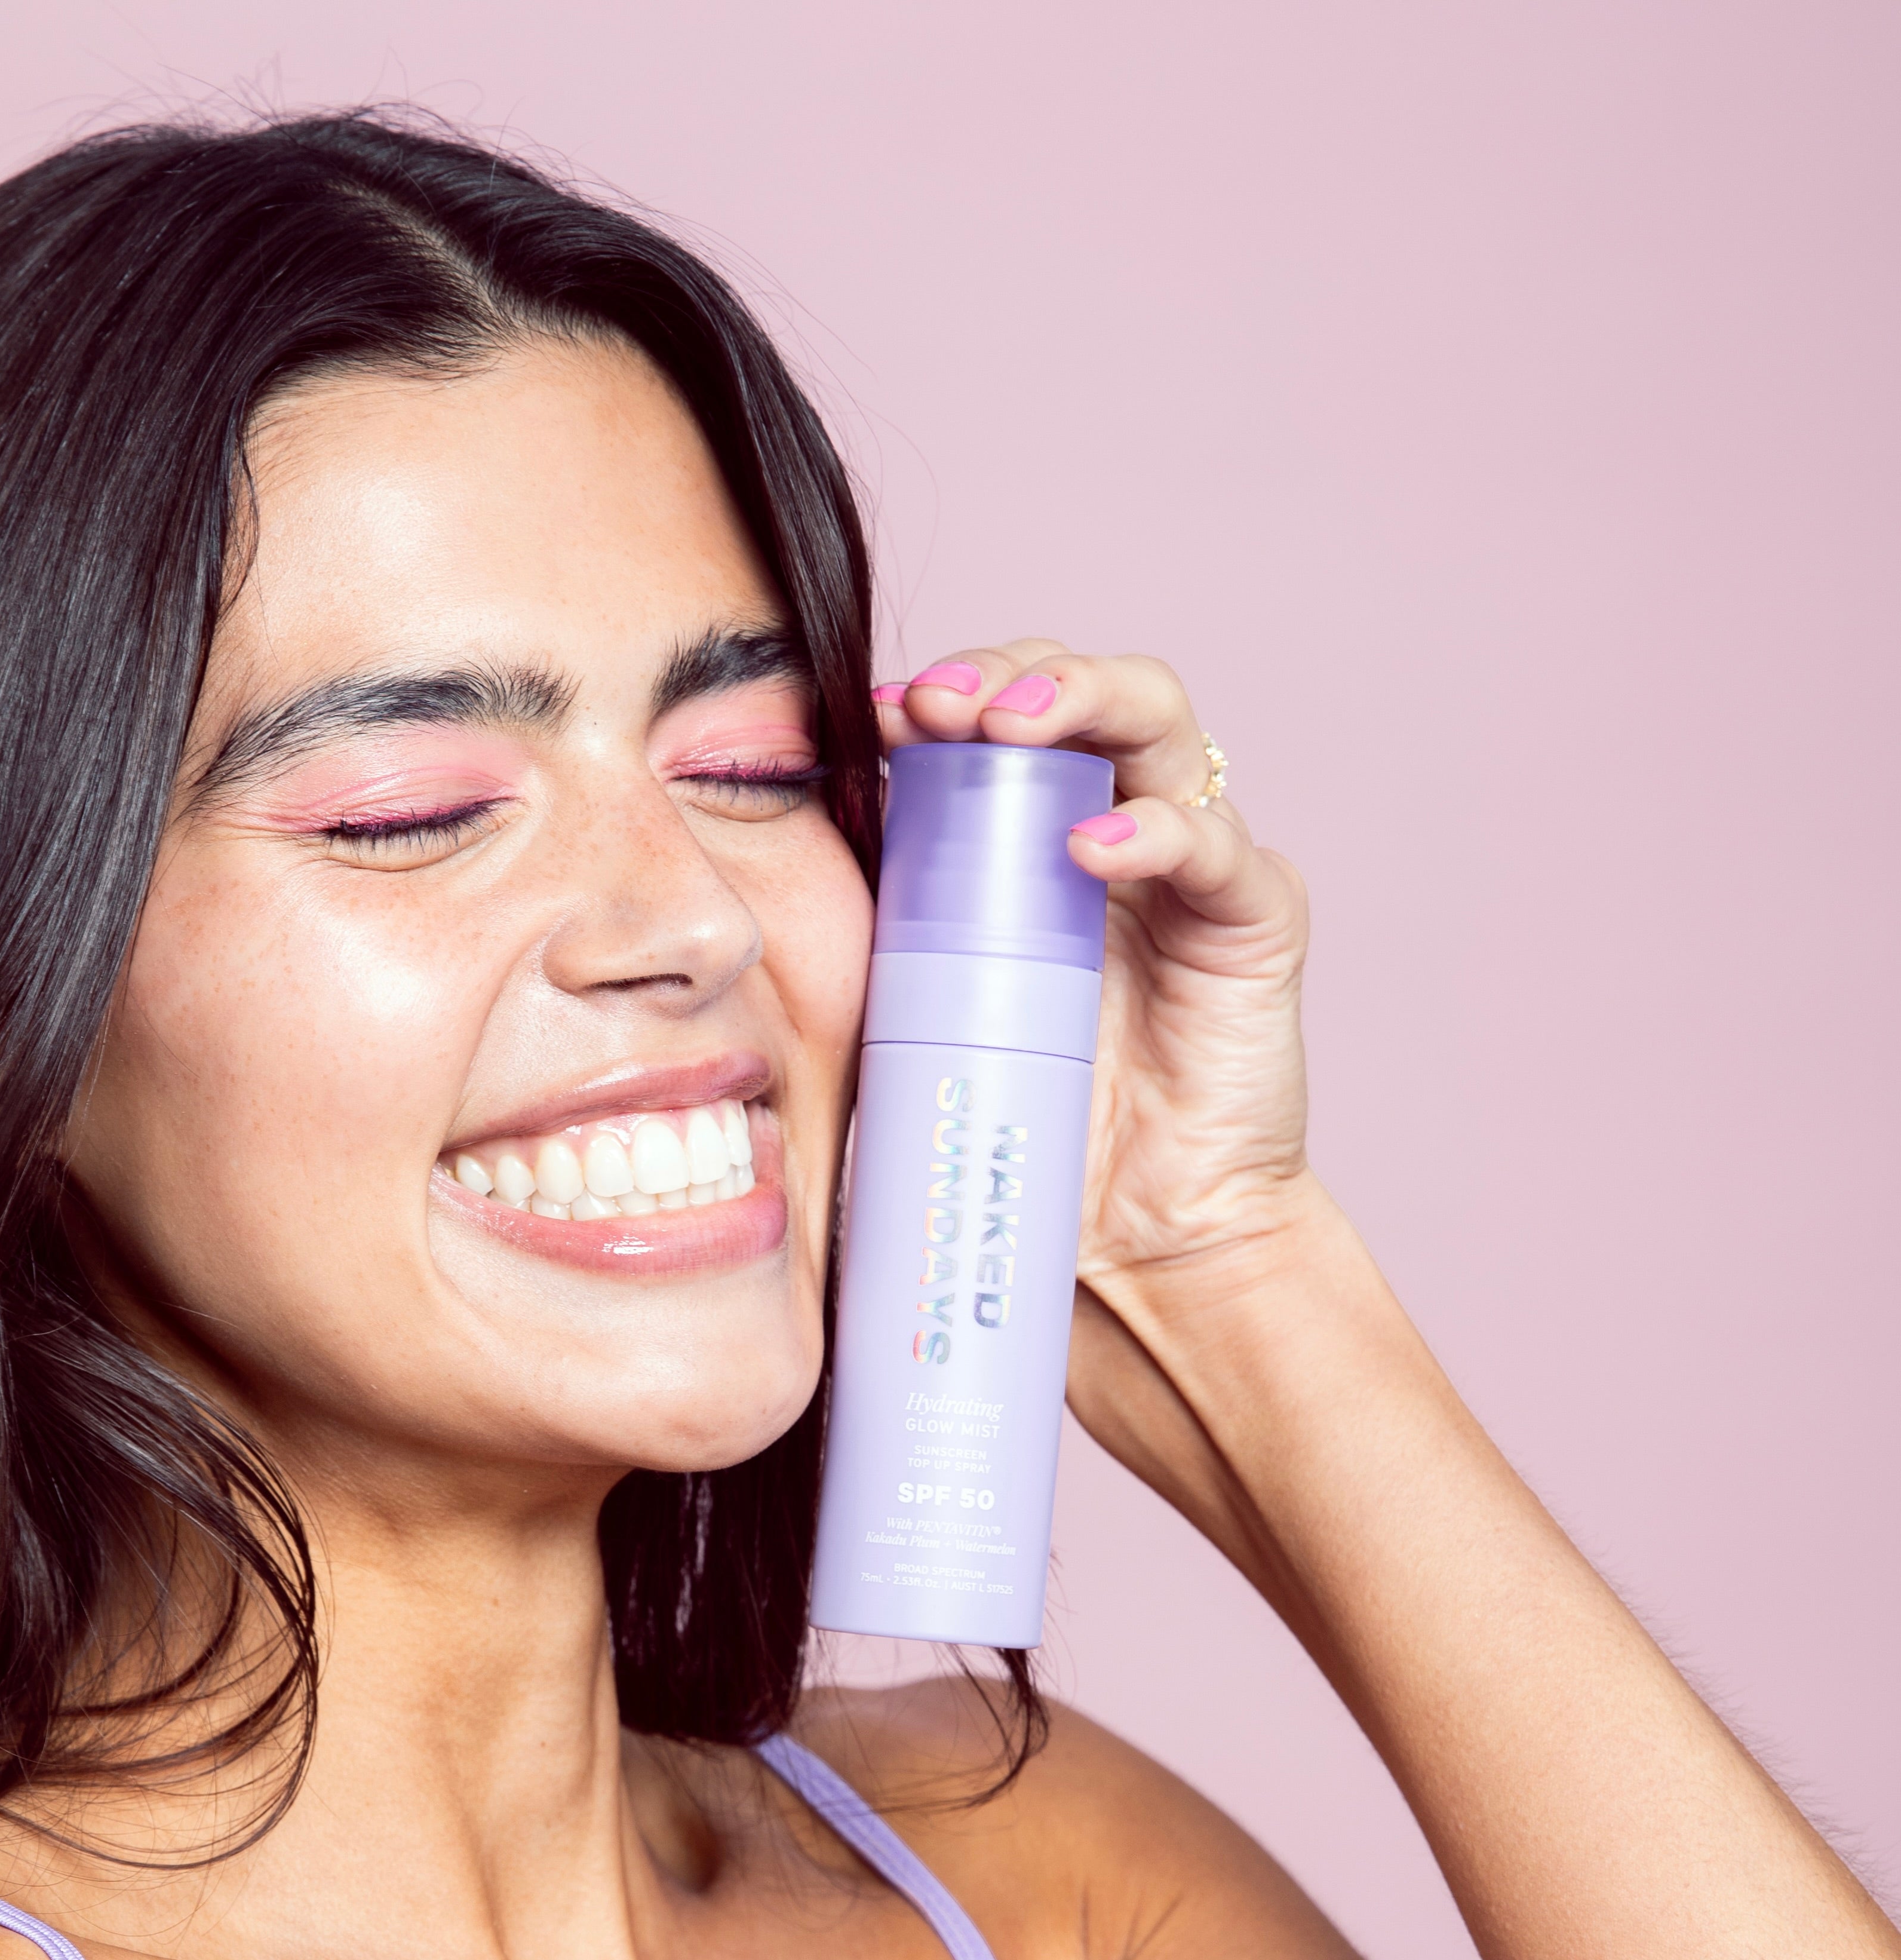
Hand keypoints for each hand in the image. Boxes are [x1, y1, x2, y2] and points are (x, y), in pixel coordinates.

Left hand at [874, 646, 1310, 1285]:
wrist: (1131, 1244)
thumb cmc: (1021, 1138)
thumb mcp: (918, 1027)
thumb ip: (869, 956)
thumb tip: (745, 912)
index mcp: (1033, 845)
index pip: (993, 727)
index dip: (938, 700)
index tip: (866, 717)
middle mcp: (1117, 829)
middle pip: (1075, 696)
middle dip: (1005, 675)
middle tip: (938, 701)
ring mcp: (1190, 868)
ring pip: (1159, 724)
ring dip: (1081, 698)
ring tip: (1008, 723)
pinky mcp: (1254, 921)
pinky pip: (1217, 847)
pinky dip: (1158, 832)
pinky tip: (1095, 845)